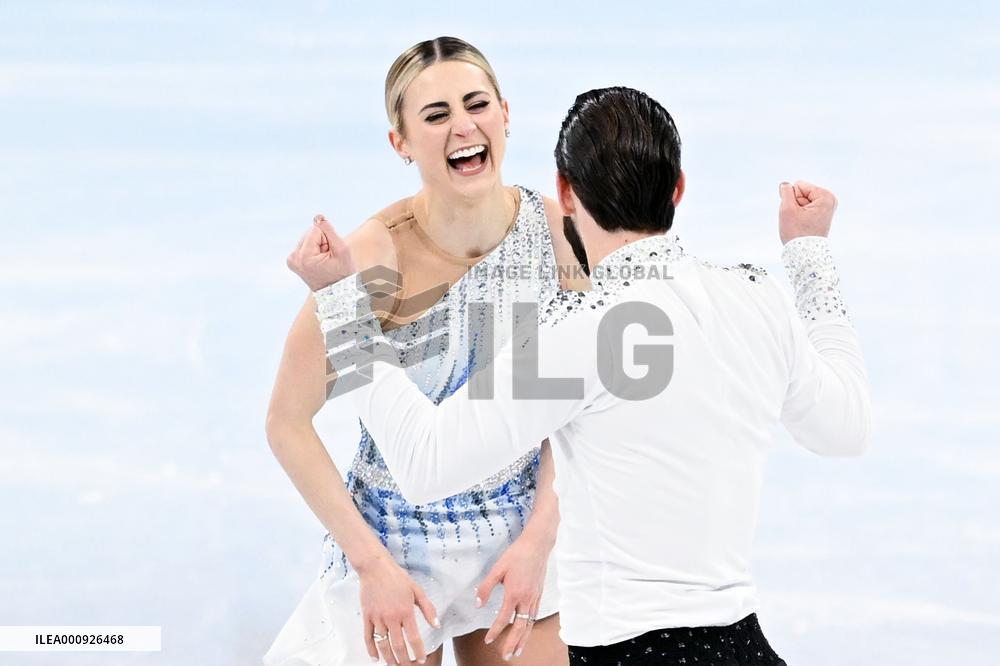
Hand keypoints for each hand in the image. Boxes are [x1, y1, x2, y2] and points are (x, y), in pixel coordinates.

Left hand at [286, 214, 356, 290]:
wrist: (338, 292)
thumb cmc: (342, 272)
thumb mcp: (341, 249)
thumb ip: (329, 230)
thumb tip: (318, 216)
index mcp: (304, 256)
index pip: (316, 230)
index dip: (327, 240)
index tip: (330, 255)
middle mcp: (293, 258)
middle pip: (309, 233)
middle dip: (321, 243)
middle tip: (327, 260)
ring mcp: (291, 260)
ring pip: (307, 238)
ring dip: (318, 247)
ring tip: (324, 262)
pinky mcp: (291, 261)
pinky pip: (304, 245)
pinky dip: (312, 251)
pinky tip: (318, 262)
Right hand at [358, 555, 439, 664]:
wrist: (375, 567)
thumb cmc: (397, 578)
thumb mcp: (417, 590)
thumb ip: (428, 609)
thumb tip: (436, 625)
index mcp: (406, 611)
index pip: (414, 638)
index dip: (418, 652)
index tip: (421, 660)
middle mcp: (391, 617)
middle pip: (398, 646)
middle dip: (404, 660)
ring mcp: (378, 618)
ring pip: (383, 644)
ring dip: (389, 658)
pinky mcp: (367, 616)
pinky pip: (368, 637)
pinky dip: (371, 650)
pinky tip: (376, 658)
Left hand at [477, 531, 550, 660]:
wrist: (537, 545)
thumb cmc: (516, 555)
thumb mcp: (497, 569)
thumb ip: (486, 587)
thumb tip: (478, 604)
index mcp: (514, 593)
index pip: (504, 618)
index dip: (495, 631)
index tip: (488, 640)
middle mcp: (526, 598)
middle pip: (520, 627)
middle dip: (513, 643)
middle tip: (507, 656)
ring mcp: (534, 597)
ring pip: (529, 624)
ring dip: (523, 639)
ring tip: (518, 651)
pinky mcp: (539, 594)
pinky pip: (534, 615)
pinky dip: (530, 627)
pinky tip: (526, 631)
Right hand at [778, 180, 837, 244]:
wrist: (805, 254)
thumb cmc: (797, 233)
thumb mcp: (787, 209)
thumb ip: (785, 192)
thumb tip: (785, 184)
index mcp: (825, 196)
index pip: (799, 186)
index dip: (793, 199)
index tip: (797, 214)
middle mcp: (830, 200)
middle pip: (801, 192)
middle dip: (796, 205)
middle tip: (798, 220)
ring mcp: (827, 207)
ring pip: (802, 201)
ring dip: (797, 211)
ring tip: (801, 223)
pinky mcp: (822, 214)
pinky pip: (805, 208)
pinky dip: (801, 215)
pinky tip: (803, 225)